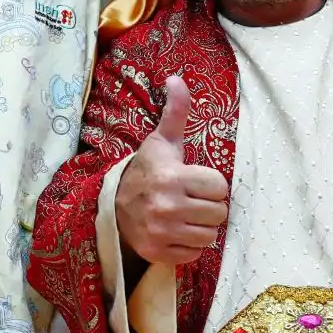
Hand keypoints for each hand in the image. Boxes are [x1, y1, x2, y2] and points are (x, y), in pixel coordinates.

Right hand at [114, 75, 229, 265]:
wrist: (112, 206)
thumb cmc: (146, 171)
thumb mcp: (161, 141)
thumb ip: (175, 112)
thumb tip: (177, 78)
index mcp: (172, 177)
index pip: (220, 186)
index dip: (210, 183)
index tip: (194, 180)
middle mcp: (167, 207)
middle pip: (219, 213)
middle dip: (209, 205)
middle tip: (191, 199)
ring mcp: (162, 232)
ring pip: (210, 236)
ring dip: (201, 226)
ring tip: (186, 215)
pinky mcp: (159, 253)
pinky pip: (195, 254)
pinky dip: (189, 245)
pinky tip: (176, 231)